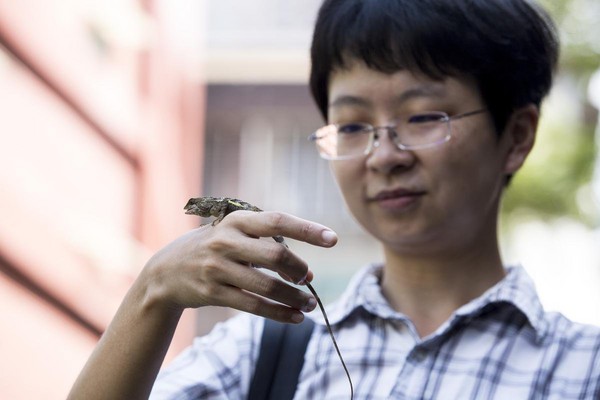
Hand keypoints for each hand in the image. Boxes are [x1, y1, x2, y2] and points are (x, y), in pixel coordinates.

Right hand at [140, 210, 337, 322]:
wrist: (165, 271)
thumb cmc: (212, 247)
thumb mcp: (233, 232)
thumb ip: (266, 243)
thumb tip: (306, 272)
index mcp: (236, 220)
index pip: (277, 221)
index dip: (307, 229)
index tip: (333, 239)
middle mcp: (226, 241)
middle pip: (275, 255)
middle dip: (299, 269)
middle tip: (308, 279)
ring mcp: (217, 268)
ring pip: (267, 286)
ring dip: (294, 297)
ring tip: (310, 304)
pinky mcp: (213, 293)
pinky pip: (253, 306)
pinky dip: (279, 313)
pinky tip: (295, 317)